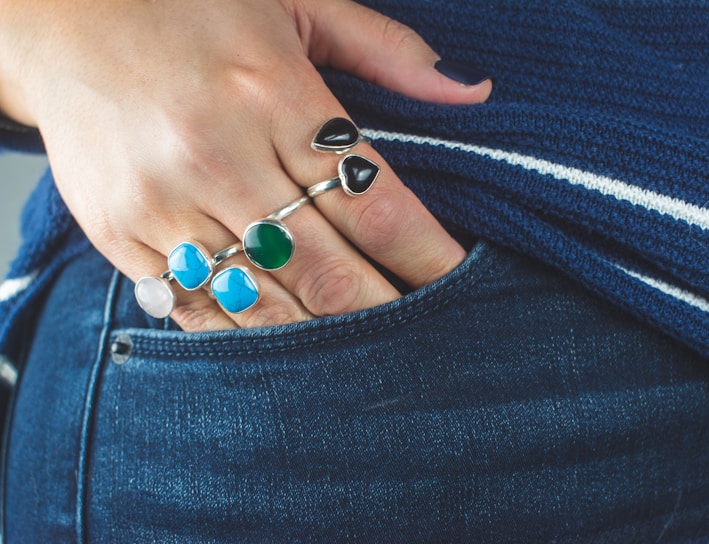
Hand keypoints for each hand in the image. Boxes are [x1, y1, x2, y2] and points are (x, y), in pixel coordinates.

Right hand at [0, 0, 491, 330]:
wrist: (63, 21)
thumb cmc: (190, 9)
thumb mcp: (295, 2)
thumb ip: (386, 51)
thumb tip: (471, 91)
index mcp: (274, 94)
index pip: (375, 201)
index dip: (426, 255)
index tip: (459, 283)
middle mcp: (220, 156)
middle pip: (327, 268)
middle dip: (385, 313)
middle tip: (425, 336)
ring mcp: (165, 203)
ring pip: (266, 303)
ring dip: (325, 340)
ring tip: (369, 357)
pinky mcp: (123, 235)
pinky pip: (198, 309)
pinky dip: (251, 336)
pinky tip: (289, 346)